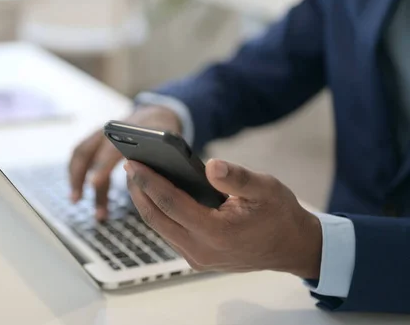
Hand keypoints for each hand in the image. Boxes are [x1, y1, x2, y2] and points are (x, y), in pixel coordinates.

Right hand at [68, 105, 181, 219]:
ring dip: (76, 177)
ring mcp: (100, 134)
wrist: (156, 115)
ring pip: (81, 154)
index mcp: (129, 130)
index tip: (94, 183)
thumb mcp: (169, 144)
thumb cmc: (163, 134)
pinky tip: (79, 195)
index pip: (110, 148)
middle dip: (80, 176)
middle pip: (87, 151)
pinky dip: (77, 175)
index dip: (102, 166)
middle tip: (78, 200)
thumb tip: (160, 186)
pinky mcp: (97, 142)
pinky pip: (82, 157)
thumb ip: (163, 160)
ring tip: (75, 200)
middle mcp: (109, 130)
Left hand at [124, 159, 321, 278]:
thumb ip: (237, 177)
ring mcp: (197, 258)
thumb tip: (211, 165)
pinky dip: (159, 212)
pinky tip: (156, 193)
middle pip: (157, 218)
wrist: (291, 247)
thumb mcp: (266, 188)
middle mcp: (201, 250)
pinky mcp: (197, 258)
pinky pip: (170, 233)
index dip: (149, 181)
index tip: (133, 163)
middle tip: (128, 165)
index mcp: (217, 233)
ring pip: (160, 227)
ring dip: (146, 202)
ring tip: (137, 176)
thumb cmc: (279, 215)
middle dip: (139, 191)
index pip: (171, 204)